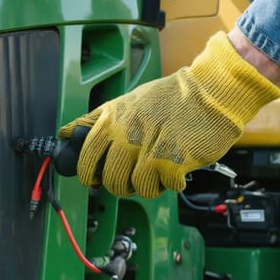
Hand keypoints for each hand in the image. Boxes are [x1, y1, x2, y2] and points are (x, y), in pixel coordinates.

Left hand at [59, 31, 279, 197]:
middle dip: (116, 185)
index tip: (91, 179)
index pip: (86, 154)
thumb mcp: (128, 101)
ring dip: (143, 187)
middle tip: (127, 181)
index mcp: (114, 118)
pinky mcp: (172, 162)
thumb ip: (99, 118)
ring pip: (133, 187)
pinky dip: (169, 185)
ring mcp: (149, 149)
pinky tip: (174, 173)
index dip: (86, 172)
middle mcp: (127, 134)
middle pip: (108, 177)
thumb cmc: (172, 97)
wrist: (212, 92)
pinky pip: (161, 187)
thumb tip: (68, 132)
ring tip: (153, 176)